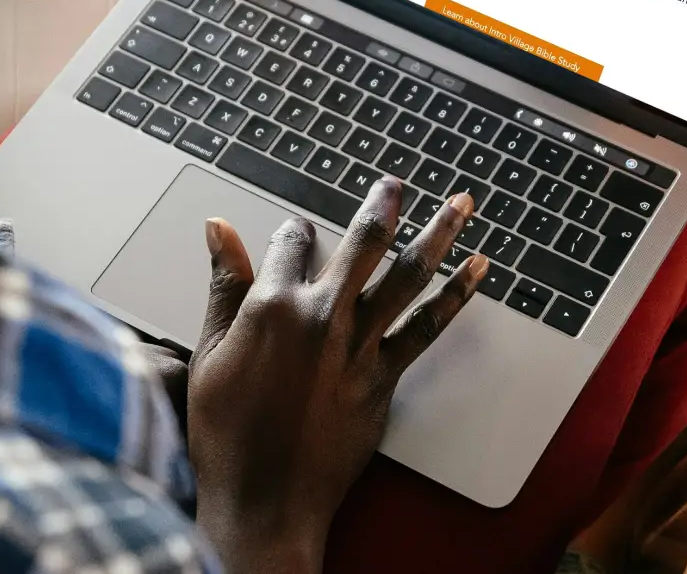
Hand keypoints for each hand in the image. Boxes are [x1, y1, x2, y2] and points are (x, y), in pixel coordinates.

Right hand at [189, 181, 486, 573]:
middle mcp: (321, 315)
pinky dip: (455, 296)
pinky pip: (427, 327)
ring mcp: (358, 346)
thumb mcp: (209, 352)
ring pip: (407, 274)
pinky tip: (477, 270)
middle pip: (361, 243)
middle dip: (382, 205)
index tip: (295, 233)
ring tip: (462, 204)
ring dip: (438, 233)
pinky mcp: (382, 377)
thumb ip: (223, 285)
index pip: (291, 243)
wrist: (263, 503)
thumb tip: (219, 227)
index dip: (292, 234)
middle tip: (396, 182)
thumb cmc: (226, 435)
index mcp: (271, 305)